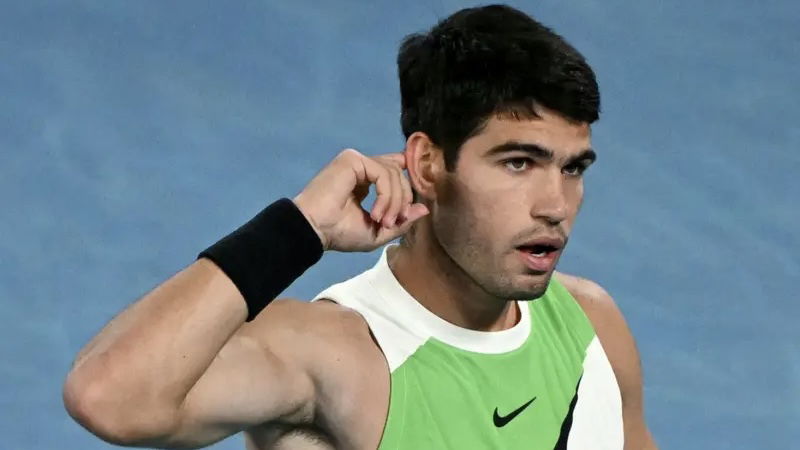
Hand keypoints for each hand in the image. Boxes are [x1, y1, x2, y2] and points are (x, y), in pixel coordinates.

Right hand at [292, 149, 429, 251]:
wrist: (314, 230)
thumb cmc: (339, 233)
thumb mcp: (378, 232)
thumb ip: (401, 221)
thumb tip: (425, 209)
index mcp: (366, 180)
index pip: (394, 169)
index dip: (408, 182)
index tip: (412, 206)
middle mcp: (362, 167)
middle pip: (399, 173)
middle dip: (403, 200)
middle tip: (392, 223)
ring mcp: (357, 160)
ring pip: (394, 173)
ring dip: (394, 201)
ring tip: (383, 221)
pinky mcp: (353, 159)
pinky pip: (384, 173)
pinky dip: (386, 195)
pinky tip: (377, 212)